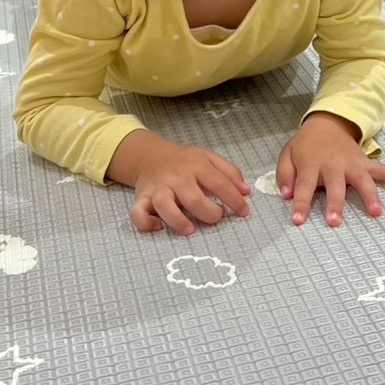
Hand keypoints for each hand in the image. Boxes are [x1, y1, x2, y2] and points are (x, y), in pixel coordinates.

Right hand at [128, 142, 250, 234]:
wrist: (150, 155)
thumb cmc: (184, 161)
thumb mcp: (209, 158)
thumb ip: (229, 172)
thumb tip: (246, 192)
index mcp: (197, 165)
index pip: (220, 183)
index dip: (235, 200)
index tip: (244, 212)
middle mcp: (177, 176)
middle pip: (192, 196)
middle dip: (208, 212)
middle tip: (216, 217)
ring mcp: (158, 187)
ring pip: (163, 204)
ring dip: (177, 220)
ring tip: (190, 229)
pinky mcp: (142, 197)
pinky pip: (137, 212)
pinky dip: (146, 222)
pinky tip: (158, 227)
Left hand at [276, 112, 384, 226]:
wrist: (327, 123)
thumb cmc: (306, 145)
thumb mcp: (287, 155)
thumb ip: (285, 175)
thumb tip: (287, 195)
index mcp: (312, 163)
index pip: (304, 186)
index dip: (301, 203)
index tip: (298, 221)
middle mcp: (333, 164)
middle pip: (335, 185)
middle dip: (335, 203)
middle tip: (335, 221)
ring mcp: (352, 163)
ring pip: (362, 180)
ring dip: (370, 195)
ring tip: (377, 211)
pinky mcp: (365, 162)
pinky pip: (382, 170)